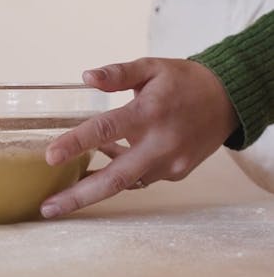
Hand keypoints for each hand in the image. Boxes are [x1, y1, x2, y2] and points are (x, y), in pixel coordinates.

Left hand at [40, 57, 238, 218]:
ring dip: (94, 188)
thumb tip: (86, 77)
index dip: (76, 144)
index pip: (106, 131)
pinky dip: (120, 173)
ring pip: (126, 183)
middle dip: (79, 196)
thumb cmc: (184, 80)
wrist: (228, 99)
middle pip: (114, 178)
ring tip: (64, 195)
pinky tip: (103, 165)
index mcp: (149, 113)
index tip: (50, 157)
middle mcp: (160, 144)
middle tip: (48, 208)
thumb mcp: (151, 68)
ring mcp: (170, 164)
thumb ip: (118, 73)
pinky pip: (140, 178)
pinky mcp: (176, 174)